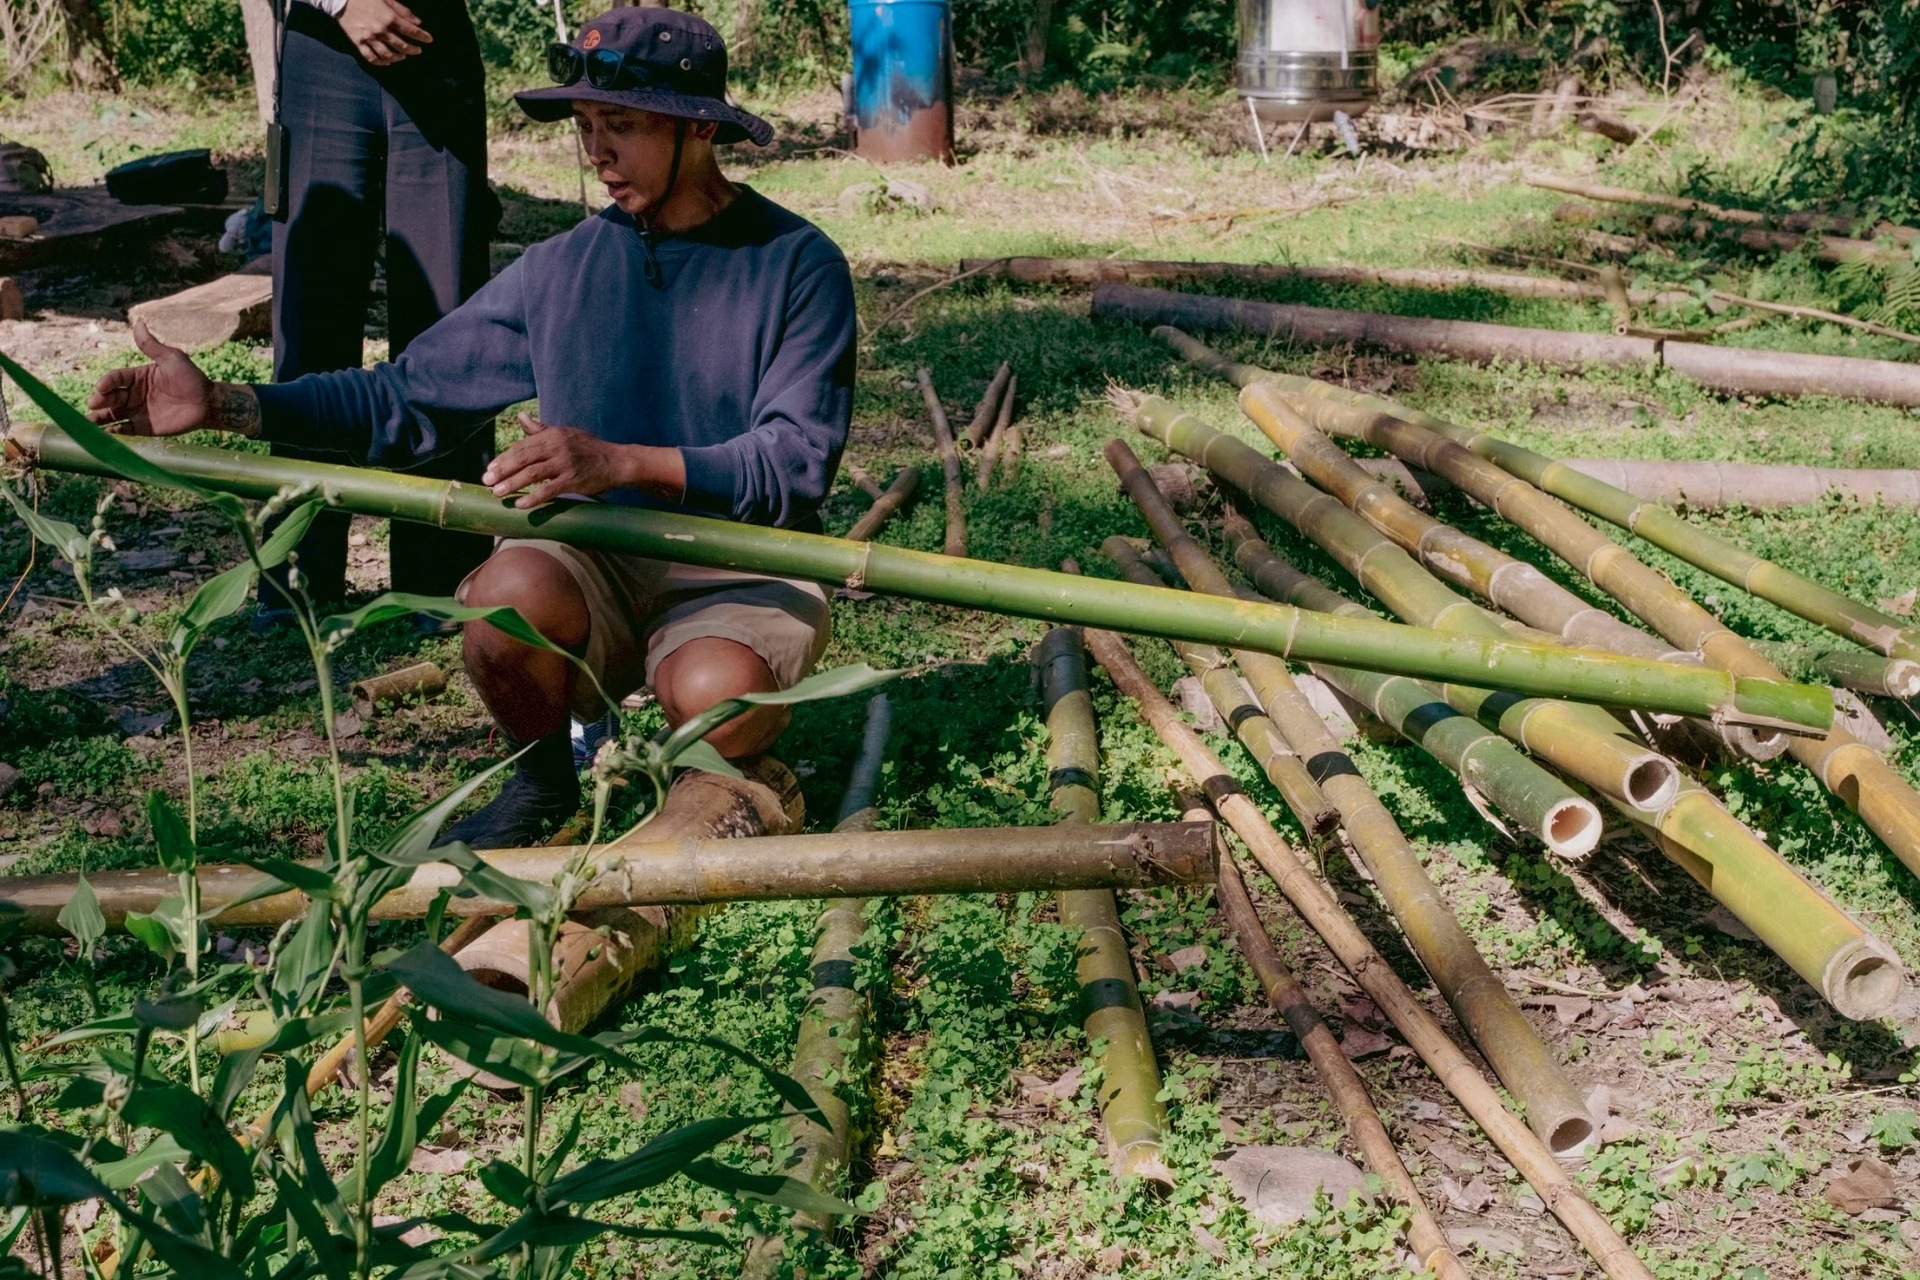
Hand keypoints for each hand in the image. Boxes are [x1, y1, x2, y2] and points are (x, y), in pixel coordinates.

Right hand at [87, 320, 215, 436]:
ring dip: (99, 418)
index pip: (115, 378)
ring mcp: (137, 411)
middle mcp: (133, 394)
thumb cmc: (191, 378)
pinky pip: (126, 430)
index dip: (107, 382)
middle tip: (94, 403)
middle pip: (110, 397)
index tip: (101, 386)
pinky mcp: (144, 427)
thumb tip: (138, 322)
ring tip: (89, 422)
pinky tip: (108, 433)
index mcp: (137, 377)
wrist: (209, 403)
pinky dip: (115, 431)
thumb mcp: (172, 358)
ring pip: (112, 414)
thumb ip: (152, 346)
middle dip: (100, 400)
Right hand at [337, 0, 430, 66]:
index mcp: (389, 18)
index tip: (429, 40)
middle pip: (402, 46)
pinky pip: (372, 58)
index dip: (423, 36)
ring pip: (388, 55)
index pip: (411, 31)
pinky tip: (387, 62)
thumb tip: (418, 23)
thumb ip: (403, 11)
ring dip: (399, 57)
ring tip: (403, 56)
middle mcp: (381, 30)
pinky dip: (381, 62)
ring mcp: (370, 38)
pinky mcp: (359, 43)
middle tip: (417, 50)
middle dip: (413, 50)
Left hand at [484, 413, 637, 508]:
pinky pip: (549, 490)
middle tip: (487, 481)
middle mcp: (558, 447)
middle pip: (523, 458)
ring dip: (513, 484)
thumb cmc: (589, 448)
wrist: (617, 462)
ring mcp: (566, 464)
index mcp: (553, 435)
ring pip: (532, 474)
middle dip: (503, 471)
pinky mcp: (574, 480)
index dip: (504, 458)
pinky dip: (534, 498)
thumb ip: (541, 429)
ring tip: (497, 493)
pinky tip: (521, 504)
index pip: (522, 446)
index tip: (490, 469)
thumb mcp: (566, 434)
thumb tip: (521, 416)